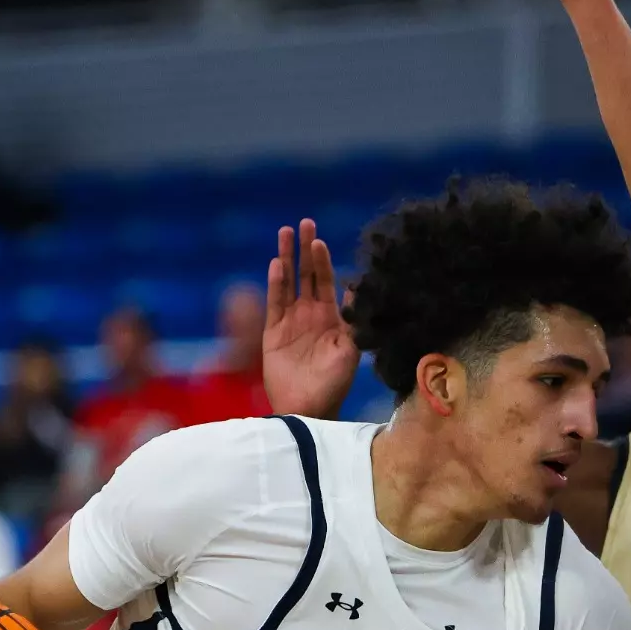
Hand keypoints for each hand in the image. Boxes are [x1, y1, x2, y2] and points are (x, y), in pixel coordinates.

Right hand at [263, 220, 358, 419]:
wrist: (310, 407)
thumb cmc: (335, 382)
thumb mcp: (352, 349)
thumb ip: (354, 319)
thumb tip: (357, 287)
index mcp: (331, 317)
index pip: (327, 280)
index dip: (323, 260)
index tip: (320, 240)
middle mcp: (310, 314)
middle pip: (306, 274)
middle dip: (305, 249)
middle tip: (304, 222)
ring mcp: (290, 321)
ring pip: (288, 281)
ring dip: (288, 257)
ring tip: (285, 232)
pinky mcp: (273, 332)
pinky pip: (275, 302)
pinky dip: (276, 283)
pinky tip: (278, 264)